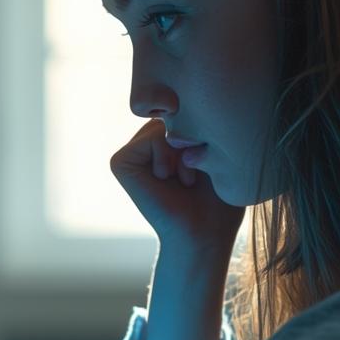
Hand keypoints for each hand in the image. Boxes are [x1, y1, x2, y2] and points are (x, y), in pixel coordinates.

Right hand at [110, 119, 245, 253]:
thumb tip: (170, 106)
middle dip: (191, 140)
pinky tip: (167, 180)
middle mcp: (144, 143)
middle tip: (194, 175)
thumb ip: (197, 120)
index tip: (207, 164)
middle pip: (173, 113)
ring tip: (185, 179)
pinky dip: (168, 157)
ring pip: (163, 124)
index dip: (203, 131)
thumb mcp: (216, 148)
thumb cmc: (219, 198)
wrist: (205, 233)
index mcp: (165, 138)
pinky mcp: (120, 162)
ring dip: (182, 151)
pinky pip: (152, 137)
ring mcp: (131, 152)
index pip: (185, 108)